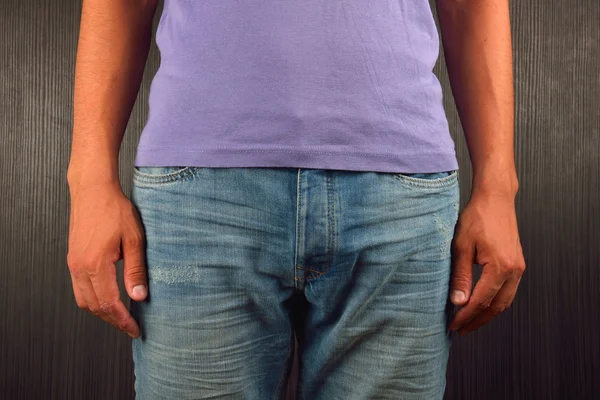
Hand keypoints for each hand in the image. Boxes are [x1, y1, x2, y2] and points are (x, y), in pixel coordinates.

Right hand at [67, 181, 147, 337]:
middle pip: (94, 307)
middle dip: (113, 320)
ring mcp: (73, 263)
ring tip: (121, 315)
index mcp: (95, 264)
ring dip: (102, 312)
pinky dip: (93, 299)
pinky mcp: (73, 259)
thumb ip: (136, 270)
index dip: (123, 320)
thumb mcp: (134, 239)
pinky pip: (79, 288)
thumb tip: (139, 297)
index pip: (108, 304)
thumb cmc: (115, 210)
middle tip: (131, 326)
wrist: (93, 190)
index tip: (135, 329)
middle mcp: (79, 267)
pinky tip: (108, 297)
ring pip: (84, 300)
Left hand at [448, 190, 525, 334]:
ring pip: (505, 301)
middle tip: (461, 329)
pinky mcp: (517, 263)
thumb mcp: (461, 246)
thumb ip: (460, 276)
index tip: (453, 324)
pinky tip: (482, 303)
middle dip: (478, 320)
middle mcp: (513, 270)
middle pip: (496, 307)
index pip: (480, 301)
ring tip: (470, 320)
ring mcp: (518, 267)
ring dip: (487, 313)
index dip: (466, 316)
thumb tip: (458, 302)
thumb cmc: (477, 217)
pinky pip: (508, 290)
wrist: (495, 198)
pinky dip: (495, 301)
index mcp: (500, 267)